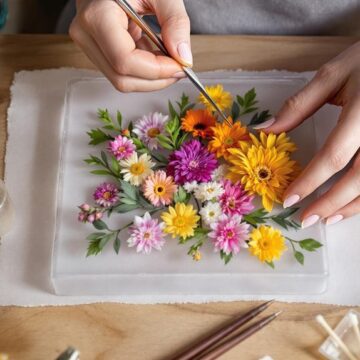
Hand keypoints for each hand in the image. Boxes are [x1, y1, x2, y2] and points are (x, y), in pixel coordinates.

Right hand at [69, 0, 190, 91]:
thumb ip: (175, 22)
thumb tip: (183, 57)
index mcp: (97, 16)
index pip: (125, 61)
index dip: (156, 71)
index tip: (180, 66)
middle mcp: (87, 35)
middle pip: (122, 79)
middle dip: (156, 80)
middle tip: (179, 69)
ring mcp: (89, 44)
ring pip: (121, 80)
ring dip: (151, 78)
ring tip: (170, 61)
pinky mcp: (97, 49)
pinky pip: (121, 72)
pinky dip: (144, 70)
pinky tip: (156, 55)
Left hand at [255, 41, 359, 227]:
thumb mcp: (331, 75)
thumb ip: (298, 105)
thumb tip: (263, 130)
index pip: (334, 155)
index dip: (311, 181)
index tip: (289, 199)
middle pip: (359, 178)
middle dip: (331, 203)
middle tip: (306, 219)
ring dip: (352, 206)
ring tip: (328, 219)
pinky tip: (352, 205)